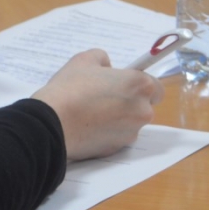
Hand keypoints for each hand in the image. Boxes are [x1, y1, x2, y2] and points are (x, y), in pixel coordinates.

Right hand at [32, 50, 162, 160]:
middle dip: (129, 103)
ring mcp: (130, 133)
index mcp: (140, 86)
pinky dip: (107, 133)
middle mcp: (142, 111)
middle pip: (144, 107)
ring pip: (130, 124)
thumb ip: (103, 59)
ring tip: (92, 113)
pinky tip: (87, 126)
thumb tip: (108, 68)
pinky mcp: (116, 150)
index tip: (124, 85)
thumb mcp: (85, 60)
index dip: (140, 86)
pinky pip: (116, 138)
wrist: (52, 123)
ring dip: (118, 119)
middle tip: (105, 98)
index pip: (156, 88)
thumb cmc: (70, 87)